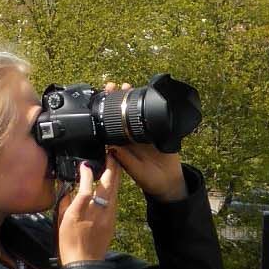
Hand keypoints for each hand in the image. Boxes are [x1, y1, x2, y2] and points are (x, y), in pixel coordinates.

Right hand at [56, 157, 122, 264]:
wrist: (85, 263)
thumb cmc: (69, 243)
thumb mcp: (62, 221)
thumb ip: (66, 201)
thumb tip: (70, 188)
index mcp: (82, 211)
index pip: (86, 186)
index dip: (86, 173)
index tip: (84, 164)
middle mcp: (98, 211)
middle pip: (108, 184)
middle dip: (110, 166)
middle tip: (110, 153)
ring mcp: (108, 215)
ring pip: (115, 190)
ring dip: (114, 176)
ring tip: (113, 164)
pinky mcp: (112, 220)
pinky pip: (115, 199)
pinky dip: (113, 188)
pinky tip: (111, 184)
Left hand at [105, 83, 187, 200]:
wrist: (169, 182)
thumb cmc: (148, 179)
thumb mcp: (134, 170)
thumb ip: (124, 159)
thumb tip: (111, 147)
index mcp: (121, 145)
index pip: (110, 126)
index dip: (104, 113)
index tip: (100, 102)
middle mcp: (130, 136)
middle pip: (121, 114)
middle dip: (116, 99)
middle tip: (113, 86)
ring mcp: (143, 133)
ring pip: (135, 112)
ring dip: (131, 98)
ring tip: (128, 86)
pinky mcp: (157, 132)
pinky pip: (151, 117)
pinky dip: (148, 106)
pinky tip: (146, 95)